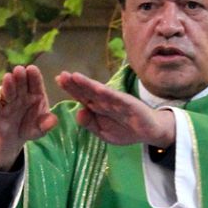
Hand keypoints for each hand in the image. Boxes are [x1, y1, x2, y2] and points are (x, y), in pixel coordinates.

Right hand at [0, 65, 57, 170]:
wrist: (13, 138)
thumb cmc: (30, 127)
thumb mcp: (40, 128)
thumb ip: (46, 124)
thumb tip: (54, 121)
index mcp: (35, 95)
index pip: (35, 83)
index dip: (33, 76)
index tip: (32, 69)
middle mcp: (21, 95)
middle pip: (20, 84)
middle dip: (20, 77)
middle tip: (19, 69)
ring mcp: (8, 103)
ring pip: (8, 92)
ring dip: (7, 85)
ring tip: (7, 78)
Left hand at [56, 71, 174, 147]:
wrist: (150, 132)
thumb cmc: (126, 130)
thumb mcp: (103, 132)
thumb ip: (90, 124)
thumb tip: (78, 113)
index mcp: (98, 106)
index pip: (82, 95)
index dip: (70, 88)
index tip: (58, 79)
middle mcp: (105, 100)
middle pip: (88, 90)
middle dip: (75, 83)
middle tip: (62, 75)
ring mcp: (117, 101)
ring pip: (99, 91)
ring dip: (87, 84)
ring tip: (74, 76)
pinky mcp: (129, 104)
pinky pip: (116, 98)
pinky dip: (107, 93)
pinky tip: (97, 88)